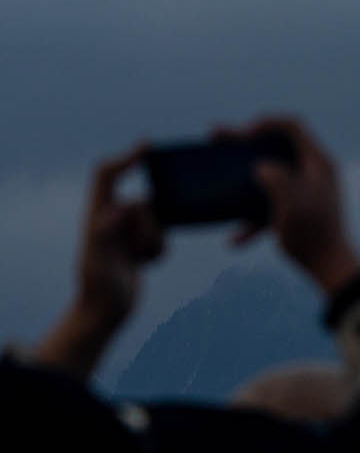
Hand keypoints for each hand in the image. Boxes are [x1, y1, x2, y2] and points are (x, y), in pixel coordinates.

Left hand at [31, 145, 164, 378]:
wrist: (105, 314)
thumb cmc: (98, 289)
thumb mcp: (98, 263)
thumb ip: (104, 234)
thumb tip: (117, 208)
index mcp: (96, 216)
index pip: (106, 175)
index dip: (125, 157)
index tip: (147, 144)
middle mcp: (110, 218)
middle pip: (143, 203)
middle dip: (148, 226)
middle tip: (138, 252)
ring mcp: (125, 231)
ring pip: (157, 219)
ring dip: (155, 240)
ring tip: (141, 261)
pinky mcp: (139, 242)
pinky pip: (163, 234)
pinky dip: (160, 249)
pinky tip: (147, 265)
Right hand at [221, 115, 359, 295]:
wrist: (329, 266)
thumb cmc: (313, 234)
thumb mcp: (292, 204)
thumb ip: (278, 180)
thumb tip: (261, 166)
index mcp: (318, 162)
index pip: (294, 126)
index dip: (267, 123)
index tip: (244, 133)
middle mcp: (311, 172)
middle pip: (274, 148)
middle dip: (243, 144)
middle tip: (214, 137)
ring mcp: (303, 191)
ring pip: (266, 178)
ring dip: (240, 182)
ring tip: (214, 181)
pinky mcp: (294, 211)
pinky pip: (268, 207)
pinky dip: (251, 220)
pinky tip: (234, 240)